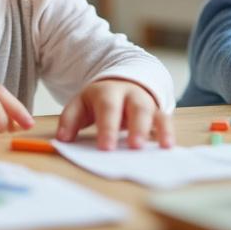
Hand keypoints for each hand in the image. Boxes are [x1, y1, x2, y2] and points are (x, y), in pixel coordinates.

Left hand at [56, 78, 172, 150]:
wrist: (123, 81)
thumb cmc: (98, 101)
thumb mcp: (81, 105)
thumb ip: (69, 120)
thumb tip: (62, 139)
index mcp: (107, 92)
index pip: (108, 108)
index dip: (107, 128)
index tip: (106, 148)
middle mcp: (130, 95)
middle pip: (135, 107)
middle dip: (135, 127)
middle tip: (134, 147)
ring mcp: (145, 102)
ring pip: (153, 112)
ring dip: (157, 129)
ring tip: (161, 147)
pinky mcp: (157, 112)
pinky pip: (165, 120)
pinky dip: (167, 132)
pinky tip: (168, 146)